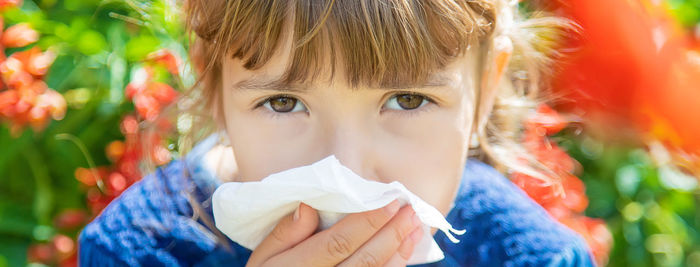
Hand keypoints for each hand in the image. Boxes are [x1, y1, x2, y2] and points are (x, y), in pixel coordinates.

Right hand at [245, 200, 422, 266]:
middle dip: (392, 234)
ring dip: (400, 251)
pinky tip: (404, 252)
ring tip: (415, 228)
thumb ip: (284, 233)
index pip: (338, 243)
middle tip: (410, 211)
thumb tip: (308, 206)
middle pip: (364, 260)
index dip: (367, 222)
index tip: (389, 201)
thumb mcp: (262, 258)